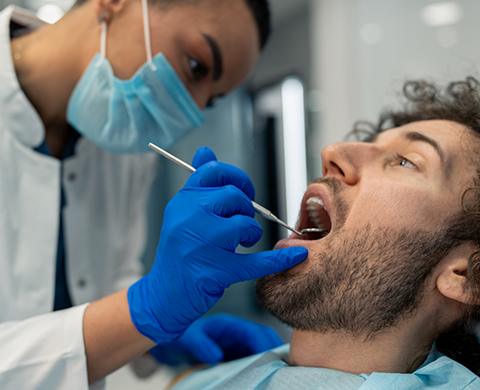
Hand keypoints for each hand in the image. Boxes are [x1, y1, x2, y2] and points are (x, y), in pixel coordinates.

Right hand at [128, 147, 307, 343]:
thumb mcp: (182, 212)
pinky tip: (296, 256)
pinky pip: (256, 261)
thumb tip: (205, 151)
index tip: (244, 191)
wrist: (164, 294)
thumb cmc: (179, 251)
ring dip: (250, 232)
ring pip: (244, 224)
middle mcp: (187, 217)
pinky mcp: (214, 271)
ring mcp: (200, 244)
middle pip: (233, 196)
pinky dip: (279, 259)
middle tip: (241, 223)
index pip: (214, 171)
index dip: (237, 178)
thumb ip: (198, 183)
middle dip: (245, 208)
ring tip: (242, 242)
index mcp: (182, 200)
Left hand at [150, 314, 282, 365]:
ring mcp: (241, 345)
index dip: (266, 346)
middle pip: (266, 340)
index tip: (272, 362)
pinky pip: (255, 361)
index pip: (255, 333)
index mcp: (230, 325)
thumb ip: (200, 345)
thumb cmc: (183, 338)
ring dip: (270, 362)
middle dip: (275, 354)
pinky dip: (260, 368)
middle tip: (280, 372)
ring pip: (264, 351)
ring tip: (273, 377)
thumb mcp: (188, 340)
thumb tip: (216, 356)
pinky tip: (260, 379)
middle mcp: (239, 334)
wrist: (177, 344)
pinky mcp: (239, 356)